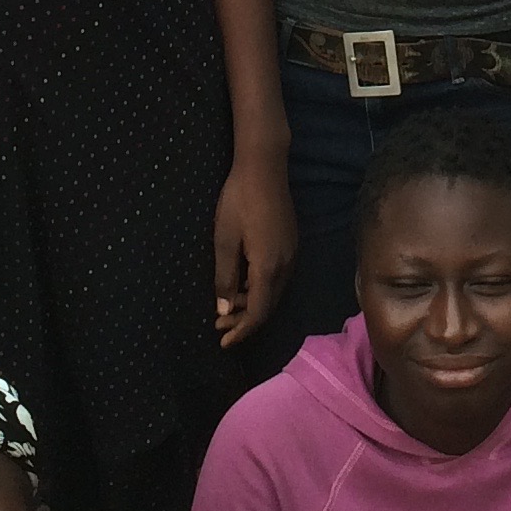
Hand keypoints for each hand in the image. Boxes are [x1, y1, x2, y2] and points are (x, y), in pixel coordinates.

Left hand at [214, 148, 297, 349]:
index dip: (242, 332)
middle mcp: (286, 266)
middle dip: (244, 321)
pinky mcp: (290, 244)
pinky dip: (259, 289)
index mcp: (268, 267)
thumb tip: (225, 312)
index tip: (223, 343)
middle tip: (219, 327)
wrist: (264, 167)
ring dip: (252, 304)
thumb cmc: (238, 200)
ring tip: (227, 307)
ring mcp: (291, 254)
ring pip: (273, 293)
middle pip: (268, 306)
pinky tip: (243, 284)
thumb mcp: (224, 240)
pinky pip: (277, 278)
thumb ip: (225, 278)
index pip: (258, 313)